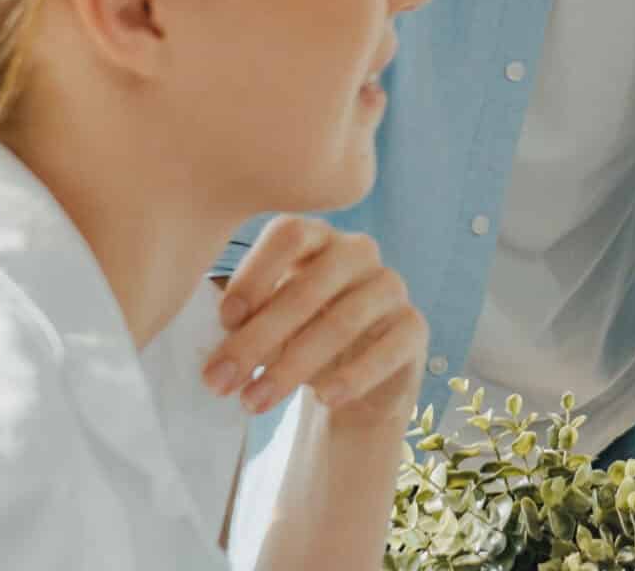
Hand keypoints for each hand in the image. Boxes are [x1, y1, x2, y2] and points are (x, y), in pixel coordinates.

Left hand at [204, 215, 426, 433]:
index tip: (225, 320)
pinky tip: (322, 399)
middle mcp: (358, 253)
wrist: (351, 379)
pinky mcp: (414, 327)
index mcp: (317, 237)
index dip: (256, 273)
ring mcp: (390, 287)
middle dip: (259, 338)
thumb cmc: (298, 336)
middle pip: (309, 286)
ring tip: (254, 401)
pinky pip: (386, 349)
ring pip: (342, 322)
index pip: (290, 233)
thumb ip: (246, 322)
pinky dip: (352, 377)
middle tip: (220, 380)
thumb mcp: (267, 324)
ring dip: (292, 367)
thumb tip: (221, 344)